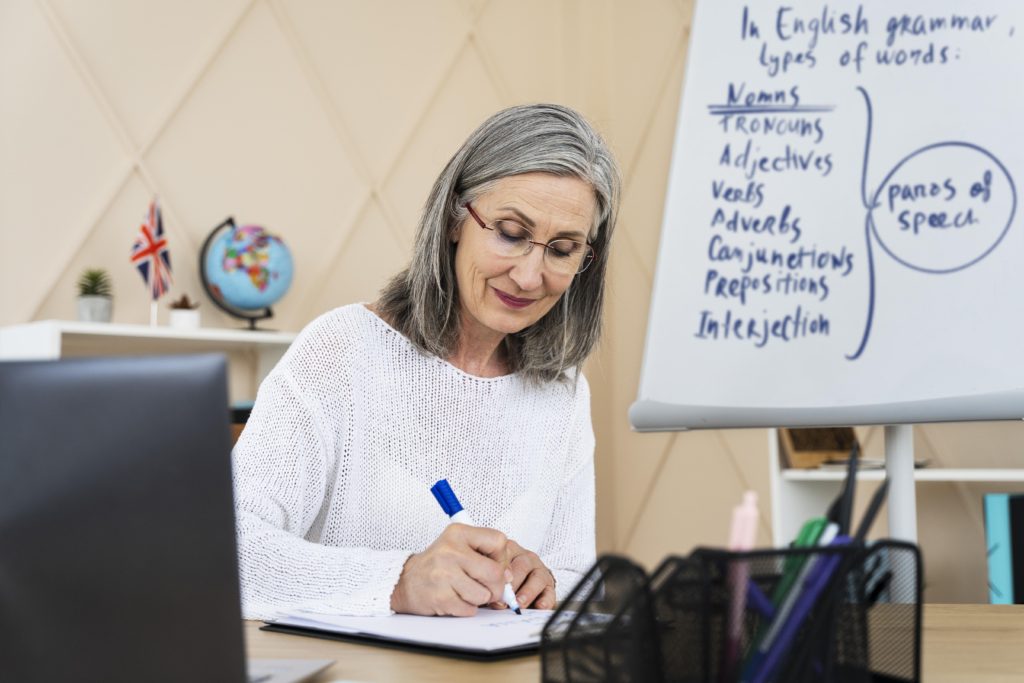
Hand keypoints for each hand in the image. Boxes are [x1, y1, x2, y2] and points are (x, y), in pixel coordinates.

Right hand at [390, 523, 510, 615]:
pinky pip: (470, 609)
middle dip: (497, 586)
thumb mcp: (458, 546)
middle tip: (488, 588)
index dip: (503, 558)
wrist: (405, 581)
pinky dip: (467, 608)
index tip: (495, 565)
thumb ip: (485, 554)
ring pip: (484, 594)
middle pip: (495, 572)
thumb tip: (509, 576)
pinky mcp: (440, 597)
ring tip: (466, 591)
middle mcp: (450, 551)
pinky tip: (455, 599)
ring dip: (480, 599)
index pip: (498, 541)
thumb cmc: (437, 564)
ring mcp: (444, 574)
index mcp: (458, 533)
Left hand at [491, 539, 555, 610]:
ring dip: (527, 592)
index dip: (499, 572)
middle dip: (513, 585)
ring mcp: (539, 569)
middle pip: (522, 566)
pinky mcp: (549, 584)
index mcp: (509, 550)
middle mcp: (526, 557)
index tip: (492, 586)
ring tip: (519, 604)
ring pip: (537, 578)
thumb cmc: (501, 580)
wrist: (522, 583)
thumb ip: (491, 583)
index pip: (506, 554)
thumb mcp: (494, 575)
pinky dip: (545, 600)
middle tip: (505, 599)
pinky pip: (549, 591)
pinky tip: (538, 607)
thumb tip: (492, 600)